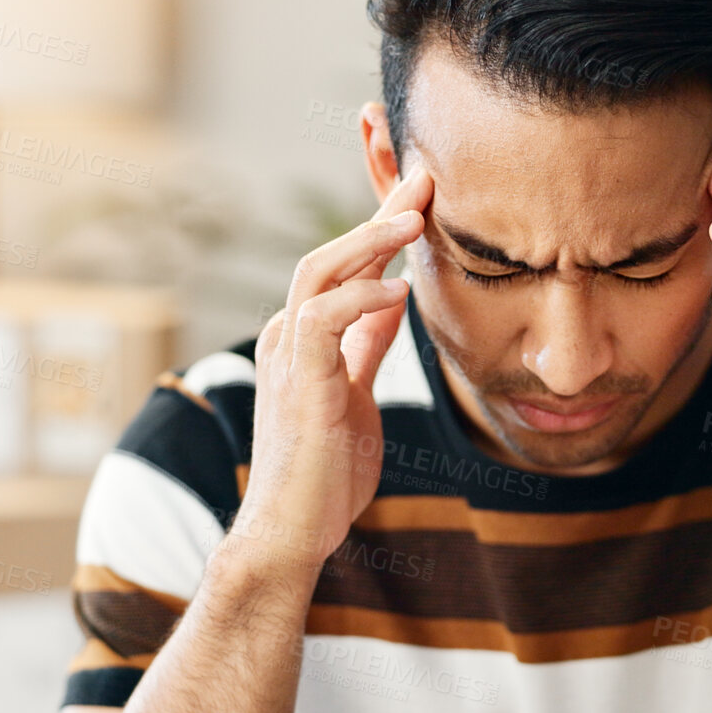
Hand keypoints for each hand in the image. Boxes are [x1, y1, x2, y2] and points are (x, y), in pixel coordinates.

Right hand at [230, 168, 432, 575]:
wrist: (293, 530)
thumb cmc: (326, 470)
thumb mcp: (356, 390)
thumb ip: (367, 343)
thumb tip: (393, 296)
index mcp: (303, 338)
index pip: (343, 267)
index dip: (381, 228)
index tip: (423, 194)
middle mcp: (288, 336)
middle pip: (329, 254)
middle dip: (378, 215)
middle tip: (425, 181)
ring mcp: (287, 356)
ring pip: (319, 272)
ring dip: (368, 241)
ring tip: (416, 219)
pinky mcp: (298, 381)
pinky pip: (322, 318)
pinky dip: (361, 297)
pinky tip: (398, 288)